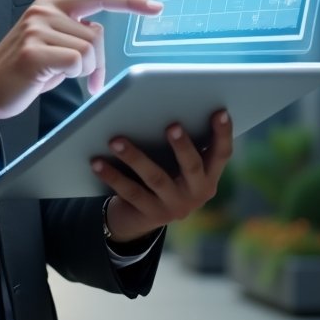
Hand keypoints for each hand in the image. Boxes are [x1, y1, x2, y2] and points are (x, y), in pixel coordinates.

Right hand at [0, 0, 161, 119]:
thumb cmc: (24, 73)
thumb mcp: (50, 44)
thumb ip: (73, 33)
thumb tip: (96, 37)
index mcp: (49, 5)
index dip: (128, 0)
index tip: (155, 7)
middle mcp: (44, 11)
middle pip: (97, 34)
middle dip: (97, 63)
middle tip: (84, 79)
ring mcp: (37, 28)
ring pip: (89, 51)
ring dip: (82, 71)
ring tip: (55, 75)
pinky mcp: (34, 50)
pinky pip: (77, 63)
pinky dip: (73, 76)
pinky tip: (48, 79)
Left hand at [92, 110, 232, 243]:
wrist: (141, 216)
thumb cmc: (163, 173)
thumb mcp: (177, 163)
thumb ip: (180, 142)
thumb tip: (165, 102)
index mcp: (208, 176)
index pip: (222, 154)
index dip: (223, 134)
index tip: (220, 112)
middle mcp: (197, 193)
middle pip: (192, 167)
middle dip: (182, 146)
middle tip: (172, 125)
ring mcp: (174, 206)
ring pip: (155, 178)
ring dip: (135, 157)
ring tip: (116, 140)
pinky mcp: (150, 215)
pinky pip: (130, 192)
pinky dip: (112, 176)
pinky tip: (97, 162)